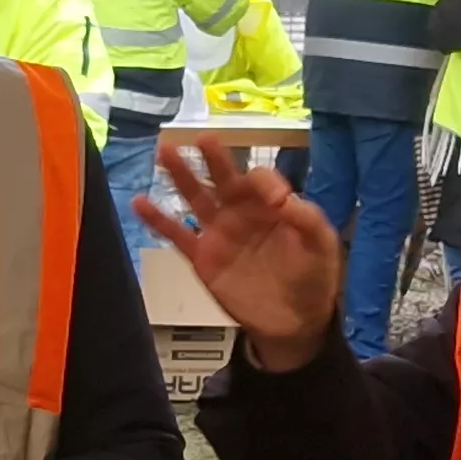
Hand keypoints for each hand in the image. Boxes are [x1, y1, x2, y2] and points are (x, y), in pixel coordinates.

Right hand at [137, 141, 343, 369]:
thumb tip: (284, 198)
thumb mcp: (320, 246)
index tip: (276, 201)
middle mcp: (241, 211)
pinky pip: (176, 235)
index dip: (264, 184)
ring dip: (179, 175)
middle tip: (200, 138)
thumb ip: (307, 220)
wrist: (295, 321)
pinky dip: (158, 220)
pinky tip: (140, 203)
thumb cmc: (312, 277)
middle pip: (222, 178)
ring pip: (195, 198)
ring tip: (164, 152)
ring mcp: (218, 233)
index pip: (258, 179)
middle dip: (212, 158)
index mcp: (270, 204)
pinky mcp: (202, 258)